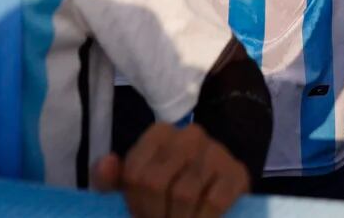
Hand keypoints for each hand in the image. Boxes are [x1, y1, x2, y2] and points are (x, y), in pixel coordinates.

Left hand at [91, 122, 249, 217]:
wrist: (217, 187)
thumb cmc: (170, 186)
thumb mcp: (137, 182)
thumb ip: (113, 178)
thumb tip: (107, 164)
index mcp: (160, 133)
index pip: (134, 173)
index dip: (135, 204)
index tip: (142, 215)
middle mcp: (189, 135)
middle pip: (156, 184)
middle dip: (154, 214)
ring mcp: (216, 151)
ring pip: (183, 195)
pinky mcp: (237, 173)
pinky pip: (213, 203)